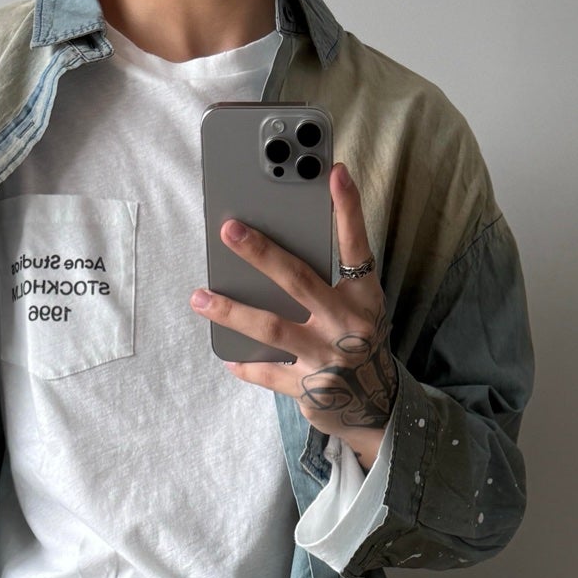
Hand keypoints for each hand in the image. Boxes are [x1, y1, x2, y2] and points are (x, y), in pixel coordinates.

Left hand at [188, 161, 395, 469]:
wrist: (378, 406)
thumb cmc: (356, 343)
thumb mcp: (358, 308)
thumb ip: (330, 279)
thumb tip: (275, 252)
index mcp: (363, 298)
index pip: (356, 247)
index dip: (348, 209)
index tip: (335, 171)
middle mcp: (347, 324)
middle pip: (298, 280)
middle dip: (262, 252)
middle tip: (229, 229)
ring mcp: (327, 358)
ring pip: (272, 328)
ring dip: (231, 311)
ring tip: (199, 297)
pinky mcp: (312, 390)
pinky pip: (269, 374)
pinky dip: (247, 366)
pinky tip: (227, 356)